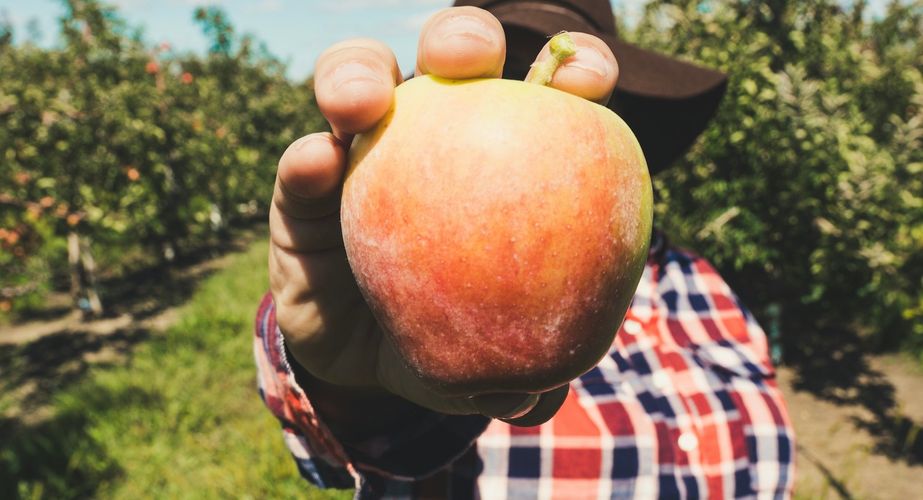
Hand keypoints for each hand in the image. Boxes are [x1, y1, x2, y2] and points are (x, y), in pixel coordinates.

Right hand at [269, 6, 619, 424]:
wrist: (370, 363)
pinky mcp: (303, 189)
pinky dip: (306, 160)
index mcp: (503, 158)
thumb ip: (514, 371)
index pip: (546, 97)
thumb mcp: (485, 362)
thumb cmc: (450, 340)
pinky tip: (315, 163)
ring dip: (358, 77)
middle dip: (463, 40)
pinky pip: (299, 166)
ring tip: (360, 101)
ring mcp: (363, 155)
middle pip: (450, 63)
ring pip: (358, 84)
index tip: (589, 85)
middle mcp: (433, 138)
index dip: (572, 72)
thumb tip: (539, 396)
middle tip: (468, 58)